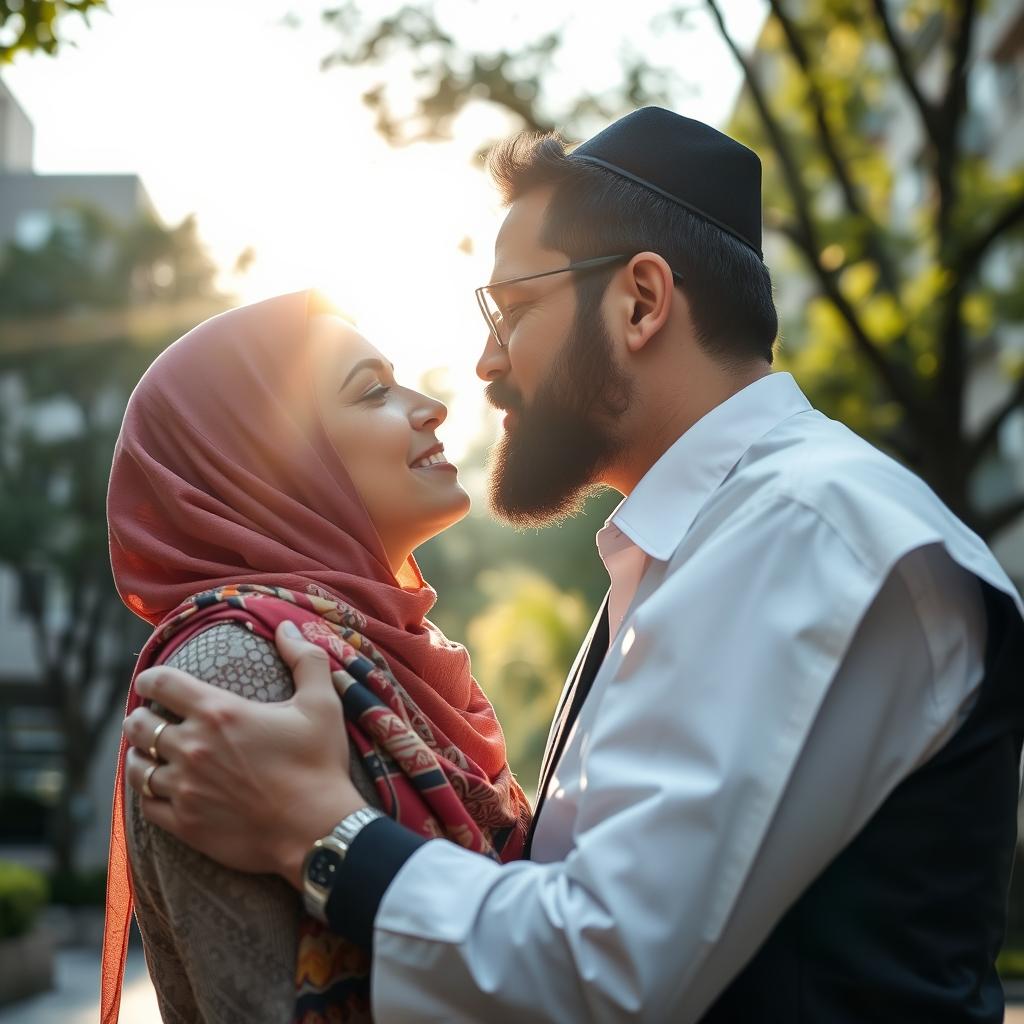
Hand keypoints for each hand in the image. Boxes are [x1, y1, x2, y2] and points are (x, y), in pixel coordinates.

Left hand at [123, 621, 367, 887]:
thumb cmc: (320, 763)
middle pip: (140, 724)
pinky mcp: (185, 823)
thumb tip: (285, 625)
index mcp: (219, 712)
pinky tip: (159, 788)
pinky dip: (147, 792)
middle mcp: (192, 747)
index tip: (152, 681)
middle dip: (142, 716)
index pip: (161, 683)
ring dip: (142, 755)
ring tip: (152, 752)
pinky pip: (146, 805)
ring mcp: (184, 788)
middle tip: (153, 717)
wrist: (317, 830)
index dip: (151, 677)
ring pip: (137, 766)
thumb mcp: (322, 703)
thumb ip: (304, 658)